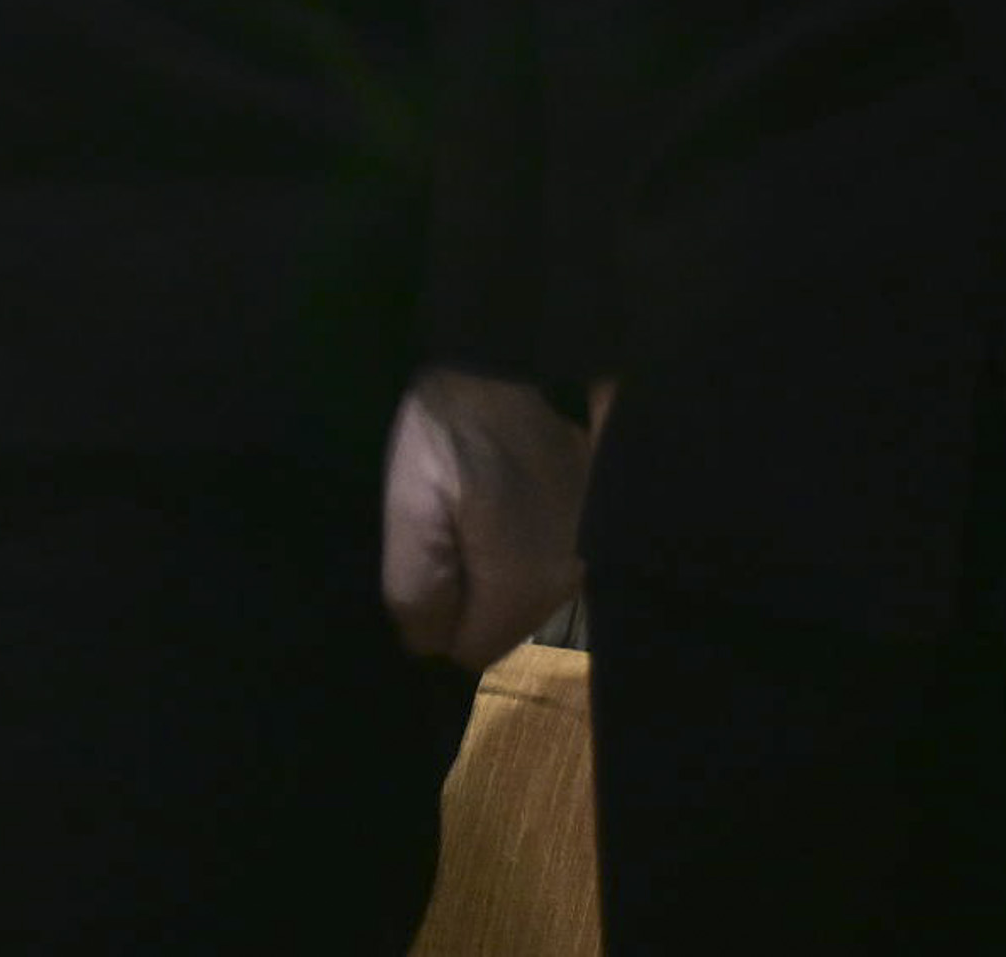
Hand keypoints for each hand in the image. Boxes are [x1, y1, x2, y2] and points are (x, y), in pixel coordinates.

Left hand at [381, 366, 594, 666]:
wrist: (515, 355)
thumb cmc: (454, 430)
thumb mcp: (411, 508)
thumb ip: (416, 592)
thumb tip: (428, 647)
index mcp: (526, 589)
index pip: (470, 651)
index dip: (435, 618)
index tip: (422, 565)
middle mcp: (569, 584)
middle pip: (498, 623)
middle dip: (463, 592)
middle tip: (439, 528)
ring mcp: (588, 553)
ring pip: (519, 591)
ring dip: (489, 565)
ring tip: (466, 508)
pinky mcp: (594, 523)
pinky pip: (540, 558)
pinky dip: (514, 541)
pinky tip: (496, 500)